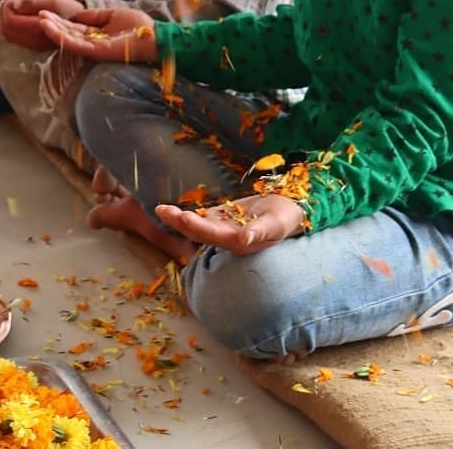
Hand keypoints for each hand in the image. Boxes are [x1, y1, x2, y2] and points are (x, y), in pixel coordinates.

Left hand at [0, 0, 84, 50]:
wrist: (83, 24)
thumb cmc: (69, 10)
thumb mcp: (53, 1)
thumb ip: (31, 3)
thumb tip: (13, 4)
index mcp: (41, 30)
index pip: (12, 21)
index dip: (6, 8)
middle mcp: (35, 42)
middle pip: (7, 29)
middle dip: (4, 12)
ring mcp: (33, 46)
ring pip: (8, 34)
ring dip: (5, 17)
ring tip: (11, 3)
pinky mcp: (33, 45)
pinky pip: (14, 36)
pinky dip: (10, 23)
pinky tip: (15, 12)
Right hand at [38, 7, 156, 61]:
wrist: (154, 37)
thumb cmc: (138, 27)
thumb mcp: (112, 15)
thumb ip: (94, 16)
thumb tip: (77, 14)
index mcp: (96, 34)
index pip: (73, 28)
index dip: (59, 21)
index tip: (45, 12)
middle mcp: (92, 42)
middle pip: (67, 33)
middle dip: (52, 24)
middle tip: (37, 14)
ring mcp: (92, 48)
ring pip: (67, 39)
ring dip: (52, 30)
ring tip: (40, 20)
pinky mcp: (95, 51)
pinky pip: (74, 44)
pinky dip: (60, 36)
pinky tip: (50, 27)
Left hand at [155, 194, 305, 255]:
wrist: (292, 211)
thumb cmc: (287, 217)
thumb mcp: (276, 223)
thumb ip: (260, 231)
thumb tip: (244, 239)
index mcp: (240, 242)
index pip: (215, 236)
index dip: (199, 227)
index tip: (183, 216)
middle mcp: (229, 239)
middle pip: (200, 233)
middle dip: (181, 222)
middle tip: (163, 210)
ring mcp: (224, 229)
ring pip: (197, 226)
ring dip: (178, 219)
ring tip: (160, 209)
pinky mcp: (223, 219)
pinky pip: (201, 217)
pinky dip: (186, 214)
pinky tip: (169, 210)